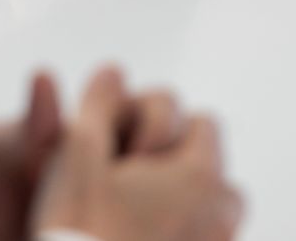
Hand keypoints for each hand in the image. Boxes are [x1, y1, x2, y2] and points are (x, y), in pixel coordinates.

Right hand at [31, 67, 243, 240]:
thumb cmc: (78, 227)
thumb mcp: (76, 150)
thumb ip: (98, 102)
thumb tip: (114, 71)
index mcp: (197, 174)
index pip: (203, 122)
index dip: (159, 124)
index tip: (124, 149)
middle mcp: (219, 213)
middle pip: (214, 168)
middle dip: (178, 164)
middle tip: (127, 179)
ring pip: (214, 210)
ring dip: (184, 203)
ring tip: (136, 213)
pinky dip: (181, 236)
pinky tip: (137, 240)